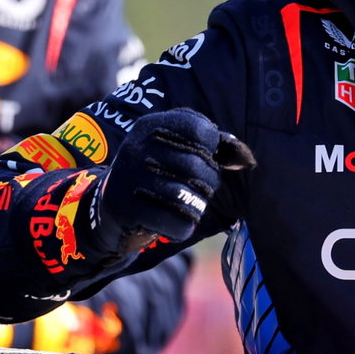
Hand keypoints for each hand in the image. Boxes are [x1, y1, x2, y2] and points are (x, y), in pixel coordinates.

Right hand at [89, 108, 230, 257]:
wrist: (109, 208)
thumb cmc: (155, 175)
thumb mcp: (173, 151)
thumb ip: (211, 148)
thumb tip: (245, 159)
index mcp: (150, 126)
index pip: (200, 129)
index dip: (213, 148)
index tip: (205, 158)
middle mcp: (138, 148)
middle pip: (199, 166)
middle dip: (209, 183)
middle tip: (201, 189)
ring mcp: (130, 179)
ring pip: (190, 197)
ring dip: (198, 206)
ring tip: (189, 205)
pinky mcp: (128, 210)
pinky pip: (178, 223)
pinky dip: (183, 227)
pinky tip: (174, 223)